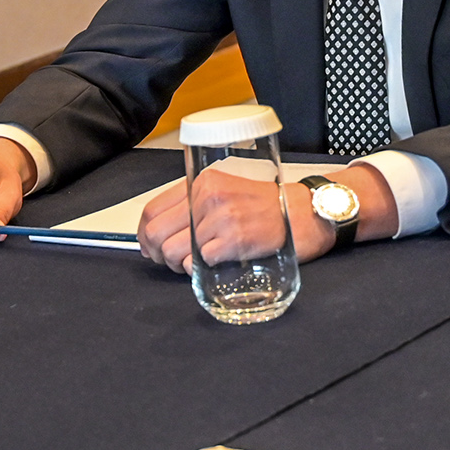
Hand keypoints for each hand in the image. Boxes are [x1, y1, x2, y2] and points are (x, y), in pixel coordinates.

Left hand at [136, 163, 391, 271]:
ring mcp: (221, 217)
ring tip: (195, 263)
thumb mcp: (225, 191)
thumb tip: (161, 231)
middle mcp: (206, 196)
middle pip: (158, 233)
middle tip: (169, 261)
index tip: (147, 246)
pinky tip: (215, 261)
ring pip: (178, 250)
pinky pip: (201, 260)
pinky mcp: (234, 238)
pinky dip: (202, 266)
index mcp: (200, 182)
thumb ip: (195, 204)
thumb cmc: (265, 205)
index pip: (152, 209)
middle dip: (158, 254)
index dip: (143, 234)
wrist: (305, 212)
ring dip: (182, 263)